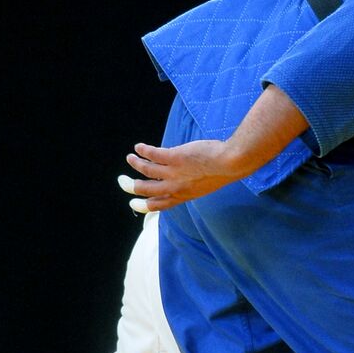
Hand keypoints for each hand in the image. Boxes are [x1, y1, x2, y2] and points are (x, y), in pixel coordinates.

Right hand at [119, 139, 245, 212]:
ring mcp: (174, 173)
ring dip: (136, 163)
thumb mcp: (203, 185)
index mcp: (183, 196)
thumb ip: (189, 185)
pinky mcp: (174, 157)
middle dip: (131, 186)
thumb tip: (178, 177)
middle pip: (146, 190)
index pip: (158, 206)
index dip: (143, 205)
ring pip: (146, 170)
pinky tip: (139, 146)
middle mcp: (176, 187)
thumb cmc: (222, 172)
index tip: (132, 203)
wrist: (231, 163)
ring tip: (130, 158)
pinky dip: (143, 150)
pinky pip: (152, 154)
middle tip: (123, 181)